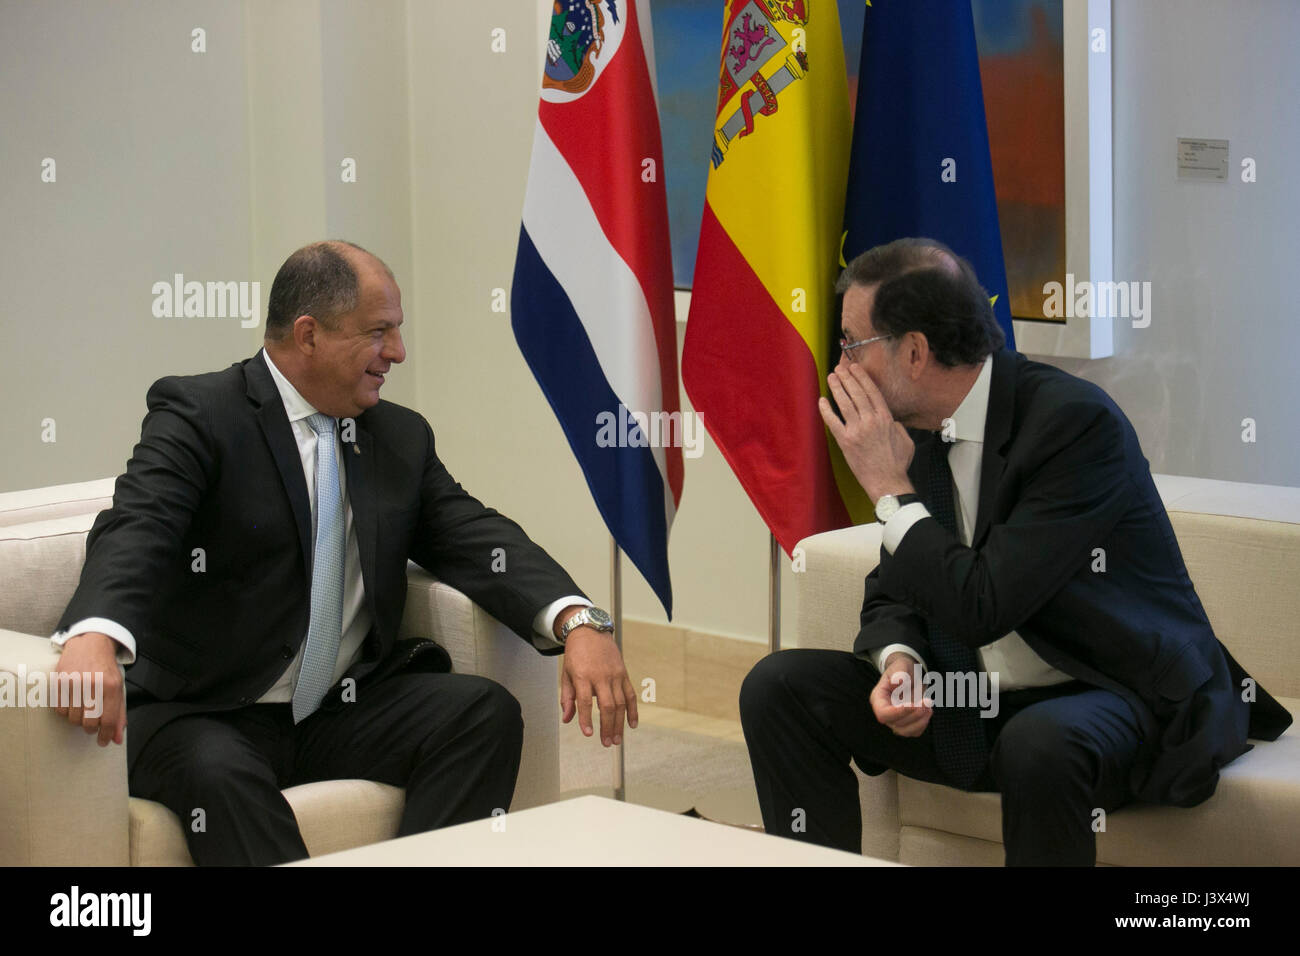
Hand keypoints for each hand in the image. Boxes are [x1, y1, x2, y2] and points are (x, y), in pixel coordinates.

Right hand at [52, 632, 126, 746]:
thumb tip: (116, 739)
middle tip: (92, 724)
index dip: (105, 735)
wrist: (91, 645)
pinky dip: (66, 712)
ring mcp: (75, 683)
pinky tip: (73, 703)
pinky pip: (60, 710)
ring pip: (73, 718)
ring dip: (78, 720)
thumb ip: (119, 714)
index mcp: (112, 687)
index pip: (108, 720)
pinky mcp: (60, 681)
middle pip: (89, 722)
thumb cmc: (105, 670)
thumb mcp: (118, 689)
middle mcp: (94, 685)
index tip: (103, 742)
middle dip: (91, 728)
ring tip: (83, 710)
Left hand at [560, 627, 637, 746]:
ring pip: (620, 703)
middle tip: (606, 743)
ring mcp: (614, 675)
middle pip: (607, 705)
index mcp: (583, 676)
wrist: (590, 631)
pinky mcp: (623, 674)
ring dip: (619, 723)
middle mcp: (601, 676)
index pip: (585, 701)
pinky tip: (632, 724)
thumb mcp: (566, 674)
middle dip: (608, 726)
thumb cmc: (576, 654)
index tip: (588, 734)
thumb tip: (567, 719)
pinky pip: (631, 694)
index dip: (587, 719)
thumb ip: (567, 698)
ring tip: (616, 739)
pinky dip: (633, 710)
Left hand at [818, 363, 915, 501]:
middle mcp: (871, 421)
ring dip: (837, 388)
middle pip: (856, 393)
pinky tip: (822, 400)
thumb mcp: (905, 439)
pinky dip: (826, 410)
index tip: (855, 368)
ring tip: (832, 377)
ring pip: (845, 403)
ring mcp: (857, 431)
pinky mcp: (845, 442)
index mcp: (886, 418)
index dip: (862, 377)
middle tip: (840, 368)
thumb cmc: (897, 463)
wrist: (887, 482)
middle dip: (847, 378)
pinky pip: (833, 422)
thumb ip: (897, 426)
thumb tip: (891, 421)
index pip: (872, 391)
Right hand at [869, 652, 931, 736]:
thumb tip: (898, 681)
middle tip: (927, 701)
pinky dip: (923, 723)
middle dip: (914, 714)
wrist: (909, 675)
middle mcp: (885, 712)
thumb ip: (899, 672)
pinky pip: (914, 732)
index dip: (897, 712)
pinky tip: (928, 710)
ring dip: (920, 721)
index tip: (913, 704)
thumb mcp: (901, 666)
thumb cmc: (902, 670)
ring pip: (905, 731)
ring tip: (929, 706)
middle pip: (896, 724)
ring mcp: (895, 720)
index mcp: (878, 698)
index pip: (882, 713)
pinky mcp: (906, 724)